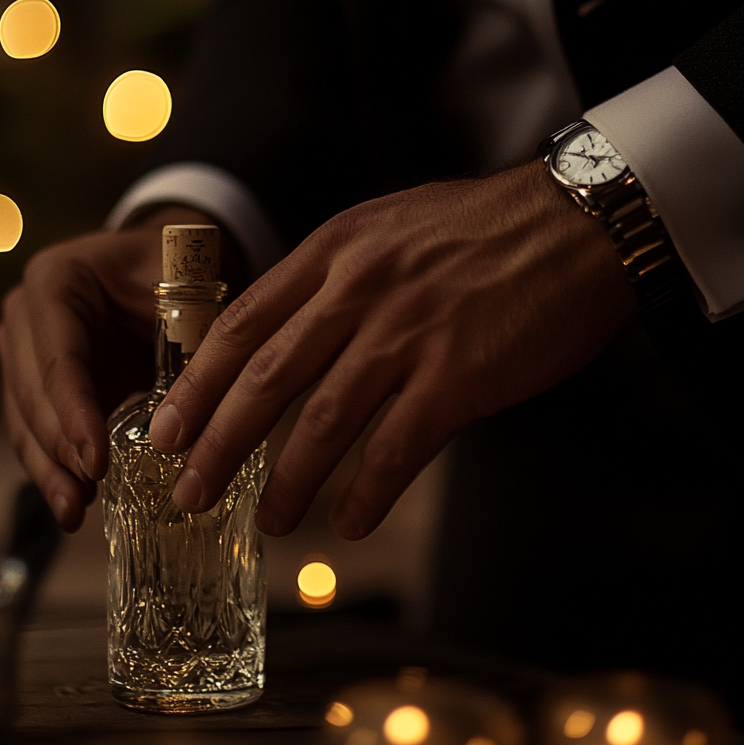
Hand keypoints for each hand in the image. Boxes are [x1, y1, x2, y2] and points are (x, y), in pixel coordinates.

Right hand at [0, 205, 211, 530]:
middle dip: (58, 449)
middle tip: (83, 494)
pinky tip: (72, 500)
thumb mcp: (186, 288)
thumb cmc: (178, 268)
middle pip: (33, 393)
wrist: (168, 261)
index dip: (73, 413)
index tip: (94, 460)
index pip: (58, 358)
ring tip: (73, 511)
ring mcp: (26, 350)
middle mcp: (26, 315)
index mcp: (55, 281)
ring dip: (49, 468)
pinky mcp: (41, 382)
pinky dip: (55, 465)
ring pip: (26, 418)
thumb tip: (193, 411)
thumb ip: (184, 338)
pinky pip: (40, 428)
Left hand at [149, 159, 635, 539]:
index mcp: (336, 251)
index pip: (243, 324)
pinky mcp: (458, 375)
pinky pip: (396, 449)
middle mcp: (360, 291)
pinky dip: (365, 492)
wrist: (576, 222)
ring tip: (267, 522)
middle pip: (266, 379)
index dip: (197, 383)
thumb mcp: (390, 227)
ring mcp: (408, 333)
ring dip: (287, 482)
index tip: (167, 429)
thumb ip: (338, 273)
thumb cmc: (487, 226)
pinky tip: (348, 522)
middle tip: (189, 493)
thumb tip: (294, 327)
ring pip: (322, 421)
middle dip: (218, 444)